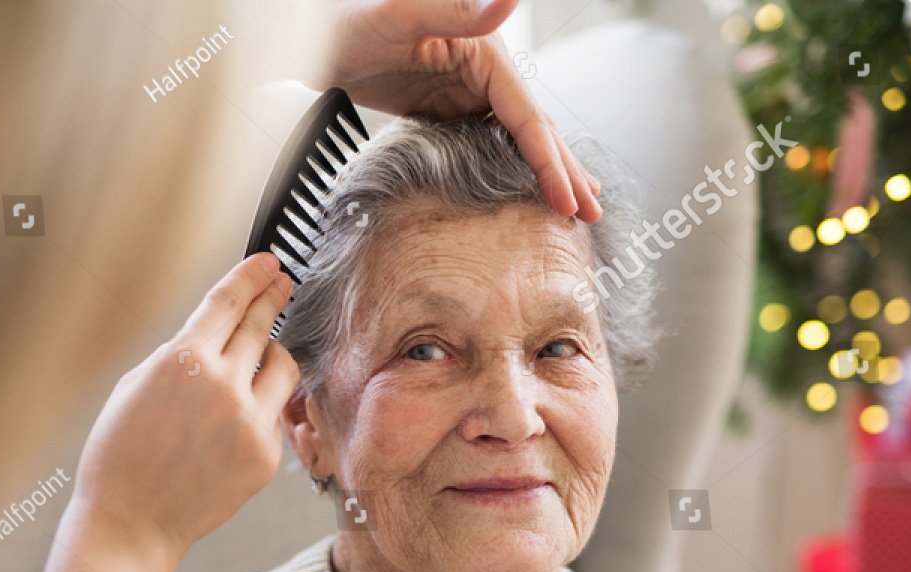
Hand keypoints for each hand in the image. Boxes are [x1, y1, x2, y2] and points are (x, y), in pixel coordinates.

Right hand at [67, 253, 298, 563]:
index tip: (267, 263)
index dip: (252, 276)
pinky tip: (238, 417)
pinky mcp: (265, 454)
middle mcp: (222, 386)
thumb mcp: (135, 386)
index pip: (228, 302)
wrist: (130, 522)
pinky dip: (262, 407)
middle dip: (273, 298)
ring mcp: (249, 421)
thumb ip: (178, 356)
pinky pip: (275, 414)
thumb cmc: (121, 459)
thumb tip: (211, 337)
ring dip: (275, 353)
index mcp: (182, 361)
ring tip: (264, 354)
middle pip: (260, 325)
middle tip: (282, 283)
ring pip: (283, 367)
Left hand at [323, 0, 601, 221]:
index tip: (569, 202)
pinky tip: (524, 185)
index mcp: (486, 54)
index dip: (551, 163)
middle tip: (594, 213)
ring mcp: (468, 90)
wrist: (316, 33)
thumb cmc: (352, 17)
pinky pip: (490, 142)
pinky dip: (513, 166)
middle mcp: (486, 71)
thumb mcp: (402, 13)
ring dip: (547, 171)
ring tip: (576, 203)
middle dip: (565, 172)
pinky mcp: (448, 105)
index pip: (528, 119)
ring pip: (518, 138)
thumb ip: (457, 9)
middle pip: (535, 129)